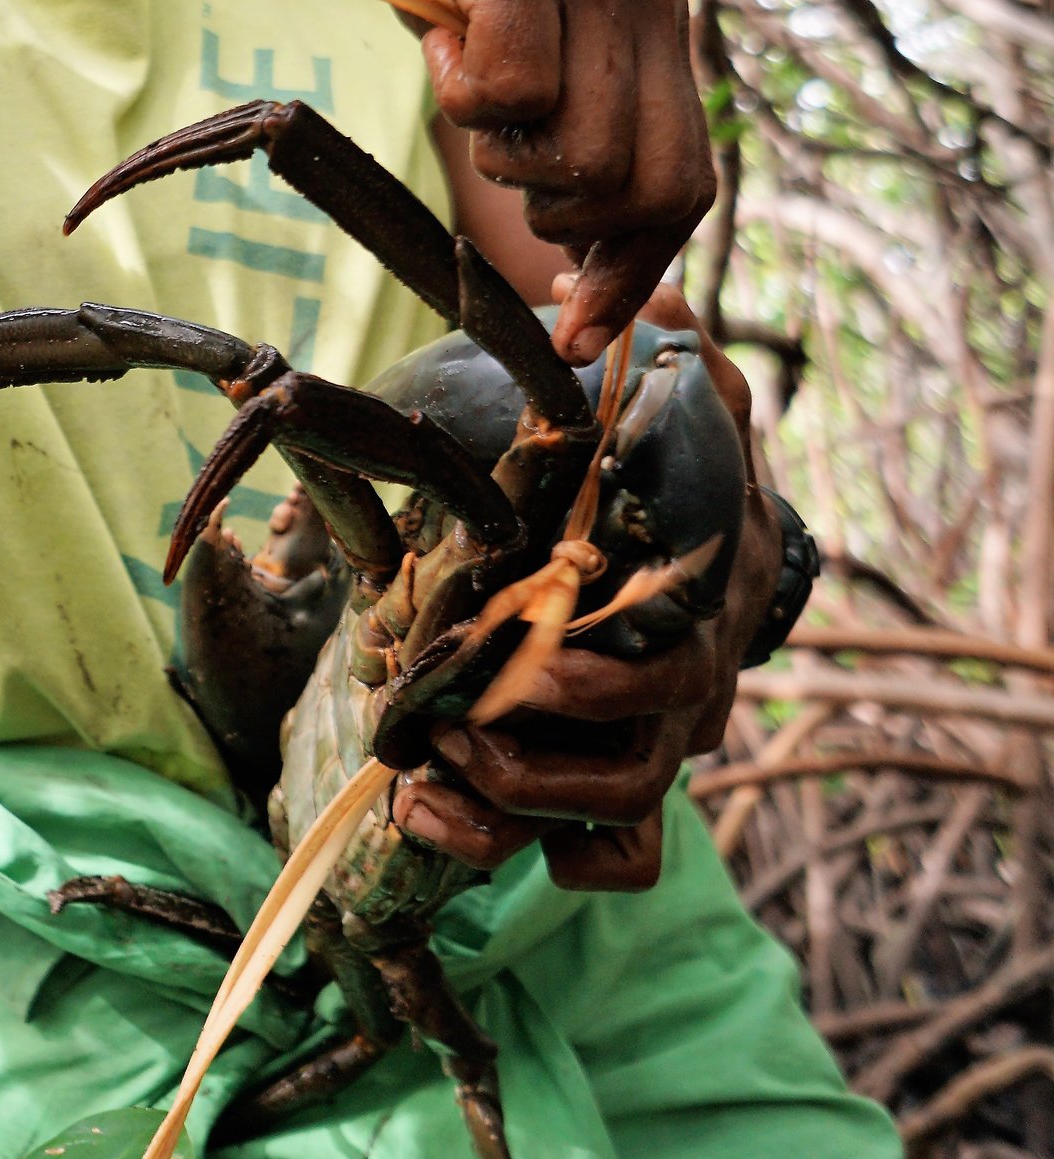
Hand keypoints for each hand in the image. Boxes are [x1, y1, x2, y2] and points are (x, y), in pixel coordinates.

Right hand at [285, 0, 714, 361]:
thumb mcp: (530, 24)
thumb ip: (573, 110)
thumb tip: (590, 262)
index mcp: (660, 9)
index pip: (687, 180)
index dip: (634, 267)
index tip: (576, 326)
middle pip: (644, 183)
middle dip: (563, 218)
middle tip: (498, 161)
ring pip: (583, 149)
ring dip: (506, 155)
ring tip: (464, 86)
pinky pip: (511, 89)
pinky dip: (462, 95)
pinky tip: (437, 39)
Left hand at [389, 286, 780, 892]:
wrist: (731, 543)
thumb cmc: (696, 470)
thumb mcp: (697, 405)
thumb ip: (676, 354)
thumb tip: (639, 300)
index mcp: (697, 614)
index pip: (666, 673)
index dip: (592, 683)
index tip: (517, 661)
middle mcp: (687, 697)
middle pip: (635, 770)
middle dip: (537, 762)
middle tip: (452, 726)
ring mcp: (661, 748)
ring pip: (615, 819)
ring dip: (514, 814)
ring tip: (427, 783)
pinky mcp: (627, 784)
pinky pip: (616, 859)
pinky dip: (549, 859)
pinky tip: (454, 820)